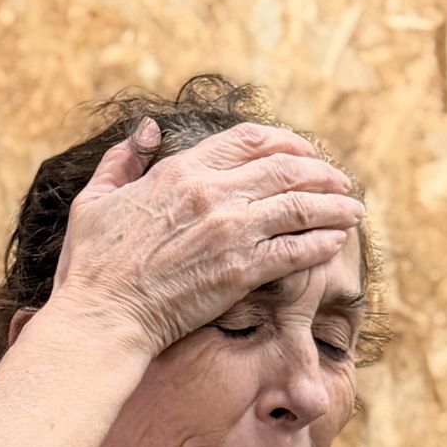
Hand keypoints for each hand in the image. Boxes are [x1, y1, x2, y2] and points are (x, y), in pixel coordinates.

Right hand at [51, 119, 364, 359]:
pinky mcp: (242, 272)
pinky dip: (321, 244)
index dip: (286, 141)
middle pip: (285, 168)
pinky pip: (296, 250)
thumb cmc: (92, 266)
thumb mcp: (97, 199)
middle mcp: (213, 194)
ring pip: (300, 206)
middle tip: (341, 182)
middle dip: (321, 172)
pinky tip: (335, 243)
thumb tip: (148, 130)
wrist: (103, 317)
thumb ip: (124, 159)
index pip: (250, 139)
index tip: (304, 152)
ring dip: (334, 206)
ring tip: (354, 210)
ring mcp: (231, 232)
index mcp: (181, 171)